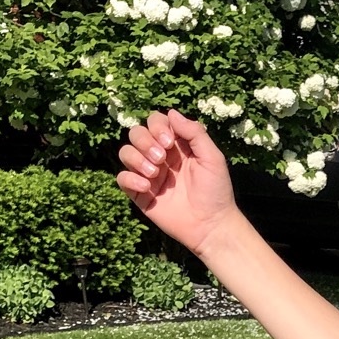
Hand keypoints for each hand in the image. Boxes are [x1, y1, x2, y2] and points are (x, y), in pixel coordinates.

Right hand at [116, 109, 239, 259]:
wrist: (210, 225)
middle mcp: (159, 156)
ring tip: (154, 174)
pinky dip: (130, 179)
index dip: (157, 126)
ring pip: (125, 152)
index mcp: (176, 145)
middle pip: (136, 133)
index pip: (155, 121)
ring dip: (136, 158)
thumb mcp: (212, 158)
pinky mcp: (140, 194)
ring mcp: (148, 174)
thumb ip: (195, 133)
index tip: (169, 142)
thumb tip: (171, 112)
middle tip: (162, 159)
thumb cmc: (216, 191)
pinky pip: (122, 178)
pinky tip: (147, 188)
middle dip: (145, 141)